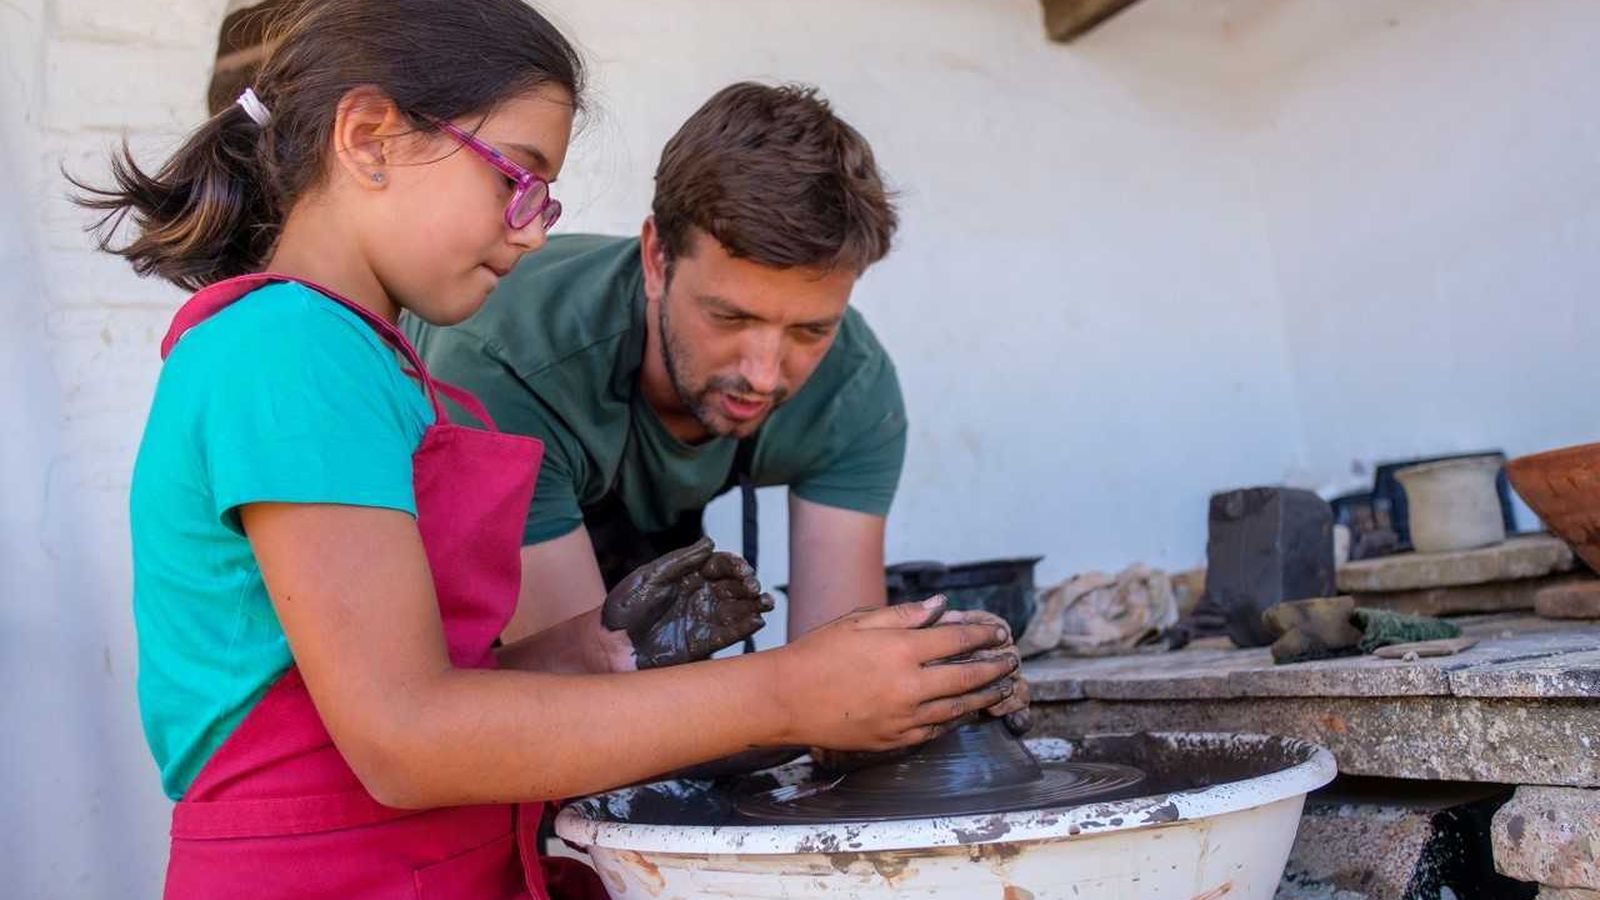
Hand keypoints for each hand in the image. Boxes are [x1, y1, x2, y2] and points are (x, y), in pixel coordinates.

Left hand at [601, 537, 774, 668]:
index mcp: (687, 576)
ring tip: (766, 604)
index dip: (735, 566)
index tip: (743, 571)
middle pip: (733, 587)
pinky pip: (728, 634)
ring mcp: (702, 620)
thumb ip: (680, 561)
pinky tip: (757, 621)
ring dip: (754, 605)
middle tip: (754, 588)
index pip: (720, 566)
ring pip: (736, 609)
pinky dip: (744, 628)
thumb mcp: (649, 577)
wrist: (608, 645)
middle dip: (748, 585)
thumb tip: (710, 542)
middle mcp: (699, 596)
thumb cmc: (623, 607)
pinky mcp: (702, 643)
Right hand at [770, 597, 1018, 751]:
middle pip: (966, 677)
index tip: (999, 633)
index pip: (957, 640)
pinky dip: (952, 719)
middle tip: (1012, 662)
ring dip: (983, 697)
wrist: (785, 698)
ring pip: (956, 708)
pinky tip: (961, 712)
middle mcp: (908, 686)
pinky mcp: (893, 739)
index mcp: (900, 650)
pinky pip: (933, 729)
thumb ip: (904, 615)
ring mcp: (902, 717)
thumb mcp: (858, 622)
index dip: (983, 636)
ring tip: (1000, 689)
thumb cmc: (817, 654)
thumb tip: (941, 607)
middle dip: (994, 668)